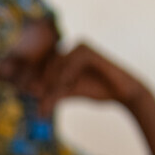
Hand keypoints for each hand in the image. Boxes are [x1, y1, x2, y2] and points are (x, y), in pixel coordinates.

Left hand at [32, 43, 149, 117]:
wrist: (124, 93)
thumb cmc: (97, 91)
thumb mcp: (70, 93)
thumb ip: (52, 96)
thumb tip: (35, 107)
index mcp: (64, 56)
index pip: (43, 68)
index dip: (35, 81)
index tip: (30, 94)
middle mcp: (70, 48)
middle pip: (47, 66)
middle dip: (43, 83)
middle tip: (40, 96)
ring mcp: (79, 47)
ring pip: (56, 65)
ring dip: (53, 81)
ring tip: (55, 94)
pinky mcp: (88, 50)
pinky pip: (70, 62)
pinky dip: (66, 74)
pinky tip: (69, 84)